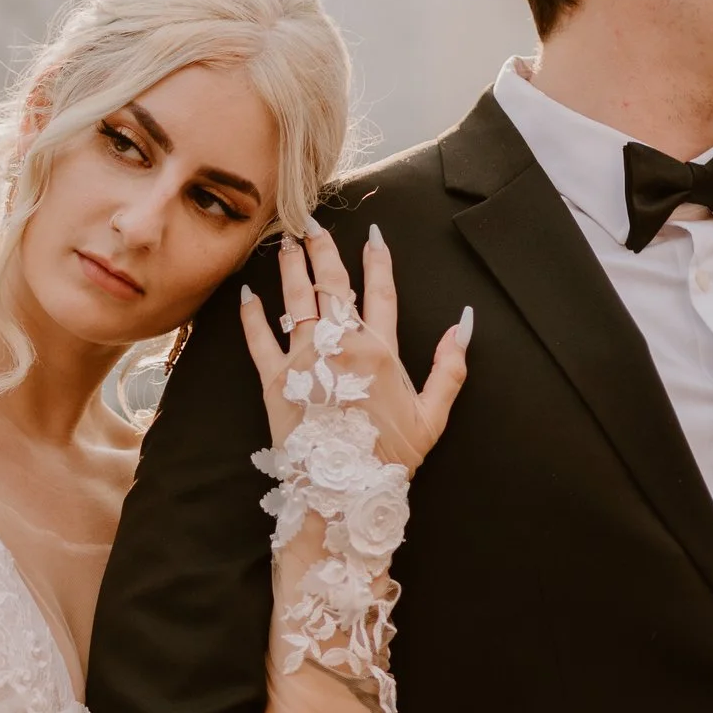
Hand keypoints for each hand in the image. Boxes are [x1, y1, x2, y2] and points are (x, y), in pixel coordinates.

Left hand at [240, 224, 469, 471]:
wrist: (343, 489)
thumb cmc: (389, 456)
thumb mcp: (433, 415)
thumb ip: (450, 367)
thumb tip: (464, 324)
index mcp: (380, 351)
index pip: (381, 292)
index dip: (378, 260)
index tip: (373, 234)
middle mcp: (340, 346)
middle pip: (332, 286)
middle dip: (323, 250)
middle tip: (313, 223)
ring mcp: (304, 360)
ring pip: (296, 301)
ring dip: (291, 268)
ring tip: (284, 242)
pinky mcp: (274, 381)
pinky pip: (258, 340)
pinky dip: (251, 315)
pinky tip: (247, 293)